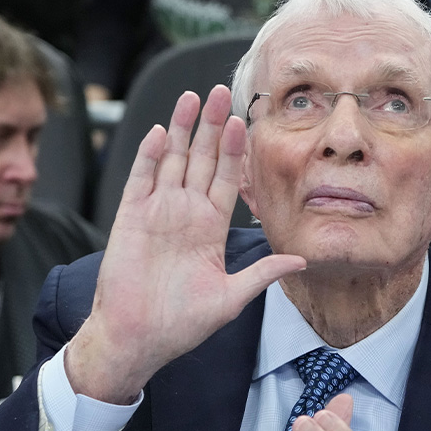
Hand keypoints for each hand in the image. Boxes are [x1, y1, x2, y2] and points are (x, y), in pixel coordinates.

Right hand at [66, 86, 305, 402]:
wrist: (138, 339)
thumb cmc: (181, 324)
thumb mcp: (231, 298)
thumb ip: (262, 274)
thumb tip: (300, 260)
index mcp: (209, 229)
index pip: (226, 179)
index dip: (234, 150)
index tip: (245, 121)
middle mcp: (184, 214)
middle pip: (200, 159)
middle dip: (211, 126)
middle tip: (221, 91)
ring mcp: (156, 213)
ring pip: (171, 160)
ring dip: (181, 129)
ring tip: (192, 97)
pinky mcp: (130, 219)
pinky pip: (141, 180)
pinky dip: (150, 156)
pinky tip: (161, 131)